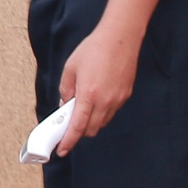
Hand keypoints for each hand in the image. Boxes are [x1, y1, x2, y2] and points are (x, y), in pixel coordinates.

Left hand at [52, 21, 141, 153]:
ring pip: (102, 122)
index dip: (69, 141)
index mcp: (88, 95)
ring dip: (90, 122)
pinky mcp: (125, 95)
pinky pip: (111, 112)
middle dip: (78, 132)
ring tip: (82, 107)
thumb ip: (65, 90)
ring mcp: (118, 100)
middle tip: (68, 124)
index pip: (77, 127)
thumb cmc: (94, 49)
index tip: (62, 150)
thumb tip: (64, 105)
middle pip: (91, 130)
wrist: (120, 37)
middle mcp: (105, 101)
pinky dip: (101, 112)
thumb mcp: (70, 68)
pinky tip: (96, 99)